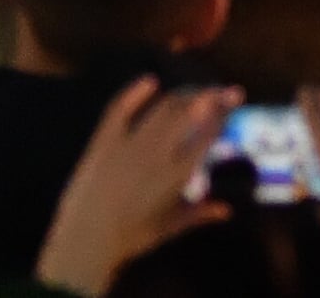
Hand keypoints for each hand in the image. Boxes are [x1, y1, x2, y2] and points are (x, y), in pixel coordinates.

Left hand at [32, 79, 232, 294]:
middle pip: (189, 112)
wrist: (86, 239)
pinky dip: (135, 92)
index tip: (233, 100)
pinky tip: (150, 81)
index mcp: (178, 173)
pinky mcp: (105, 139)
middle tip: (222, 89)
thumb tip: (226, 210)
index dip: (222, 113)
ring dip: (182, 94)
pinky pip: (120, 108)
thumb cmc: (131, 237)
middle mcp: (158, 151)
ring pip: (162, 108)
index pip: (207, 133)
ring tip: (194, 91)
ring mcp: (130, 142)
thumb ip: (199, 214)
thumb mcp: (169, 227)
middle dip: (210, 95)